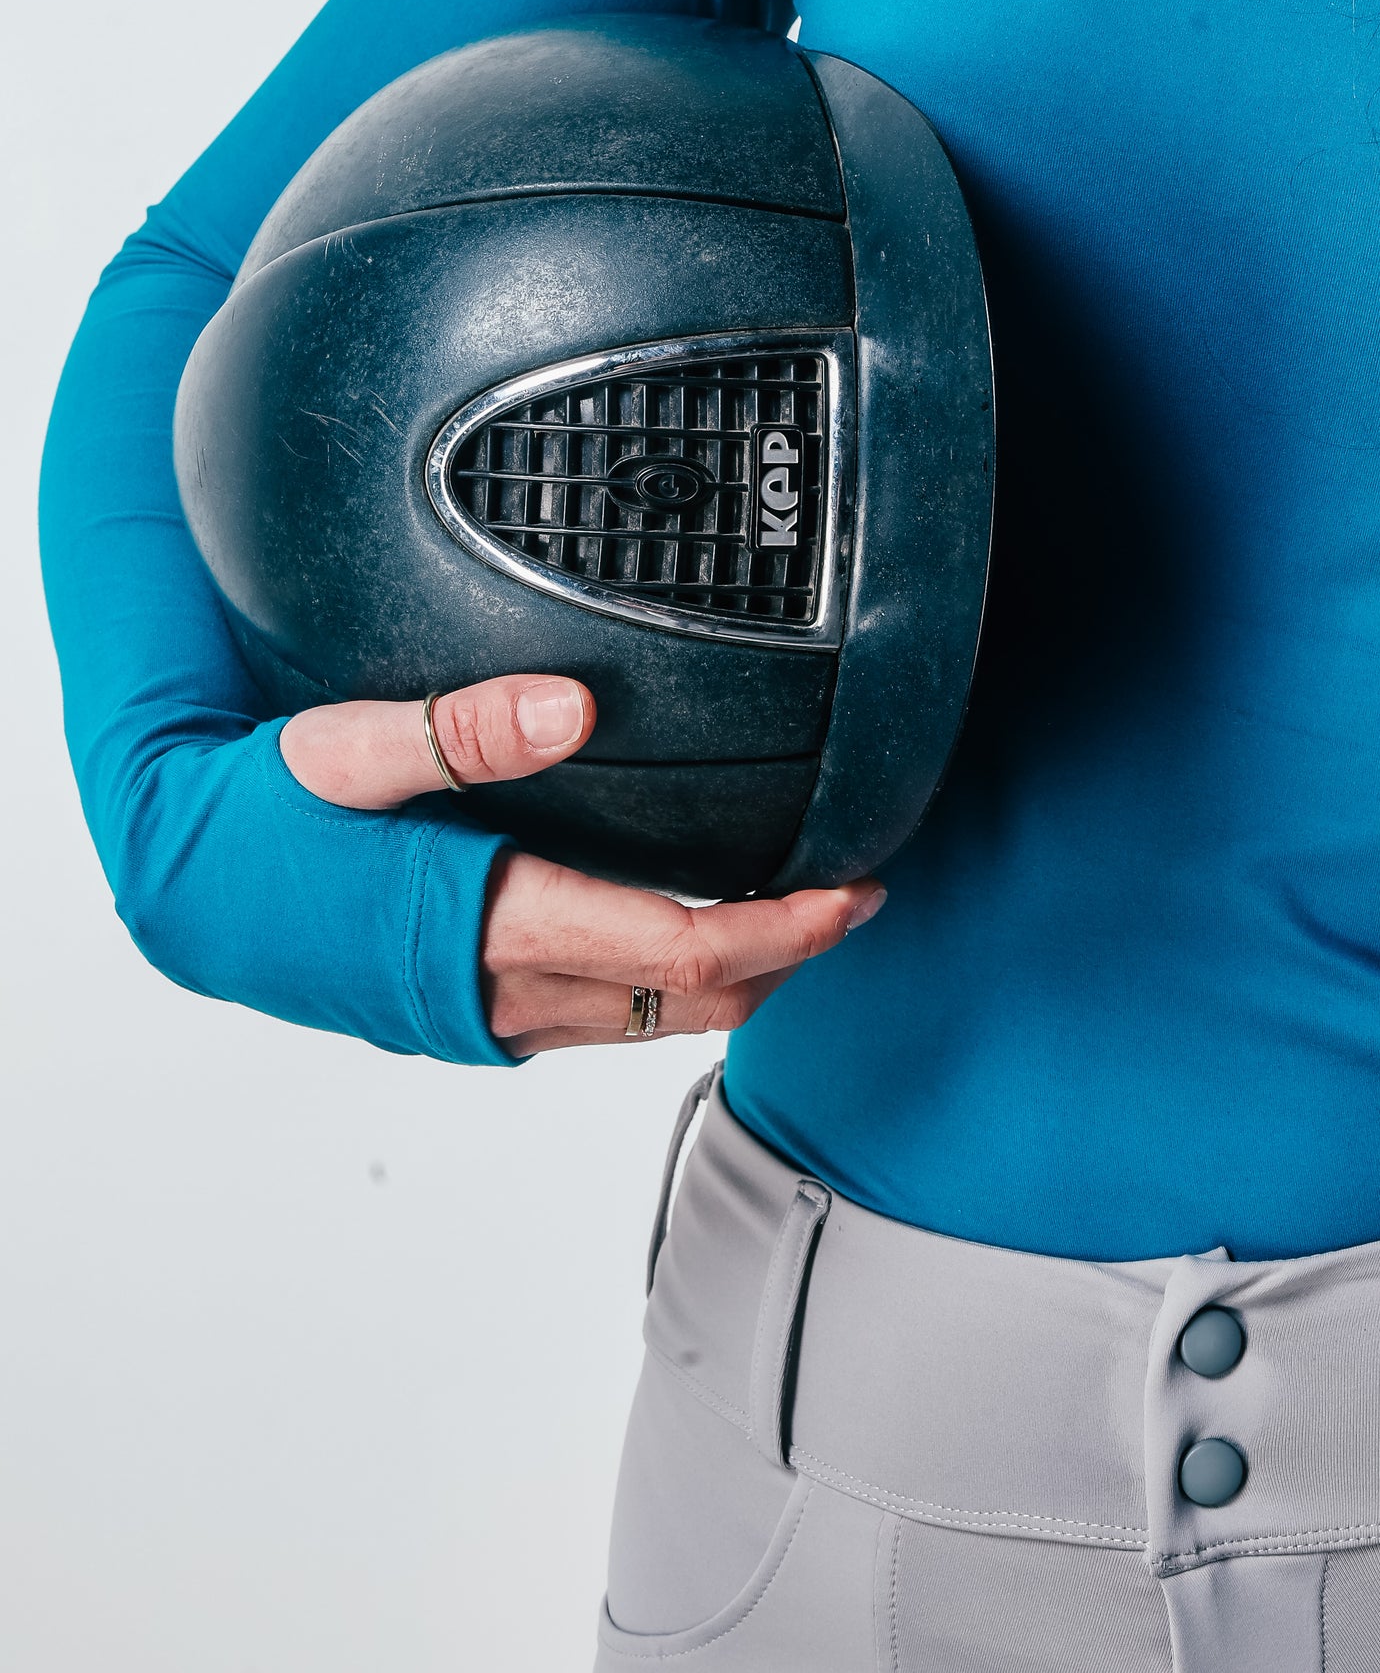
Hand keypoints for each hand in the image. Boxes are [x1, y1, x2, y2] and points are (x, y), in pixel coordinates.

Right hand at [279, 674, 884, 1054]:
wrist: (179, 887)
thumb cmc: (256, 812)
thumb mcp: (344, 746)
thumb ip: (462, 729)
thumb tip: (577, 706)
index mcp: (486, 926)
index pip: (680, 953)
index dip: (785, 930)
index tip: (853, 890)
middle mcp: (498, 994)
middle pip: (688, 1003)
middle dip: (785, 957)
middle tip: (853, 894)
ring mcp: (486, 1018)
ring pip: (647, 1020)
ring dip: (729, 974)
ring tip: (792, 904)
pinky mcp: (470, 1015)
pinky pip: (599, 1014)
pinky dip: (664, 980)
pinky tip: (684, 919)